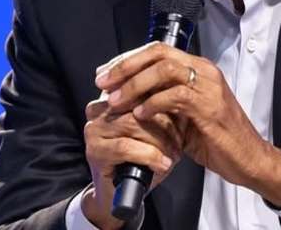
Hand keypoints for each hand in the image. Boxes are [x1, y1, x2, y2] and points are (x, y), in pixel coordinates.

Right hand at [80, 93, 182, 228]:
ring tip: (173, 153)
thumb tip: (186, 96)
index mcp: (115, 96)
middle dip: (166, 122)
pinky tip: (162, 164)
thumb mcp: (158, 130)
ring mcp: (94, 128)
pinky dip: (149, 156)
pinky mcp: (94, 150)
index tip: (185, 113)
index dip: (166, 99)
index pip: (143, 86)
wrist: (120, 194)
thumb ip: (166, 111)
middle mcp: (100, 108)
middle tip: (181, 139)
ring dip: (160, 140)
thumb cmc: (142, 160)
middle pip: (139, 103)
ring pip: (133, 123)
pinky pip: (125, 146)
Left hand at [96, 42, 280, 207]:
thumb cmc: (217, 140)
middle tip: (102, 82)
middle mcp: (204, 71)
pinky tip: (139, 115)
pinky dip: (153, 103)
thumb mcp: (185, 117)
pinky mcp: (210, 106)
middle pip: (158, 53)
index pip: (158, 50)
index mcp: (198, 69)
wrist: (250, 160)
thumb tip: (129, 99)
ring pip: (165, 70)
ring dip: (135, 84)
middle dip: (125, 66)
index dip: (128, 59)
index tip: (105, 74)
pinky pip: (175, 96)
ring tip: (115, 100)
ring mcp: (209, 87)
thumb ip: (164, 103)